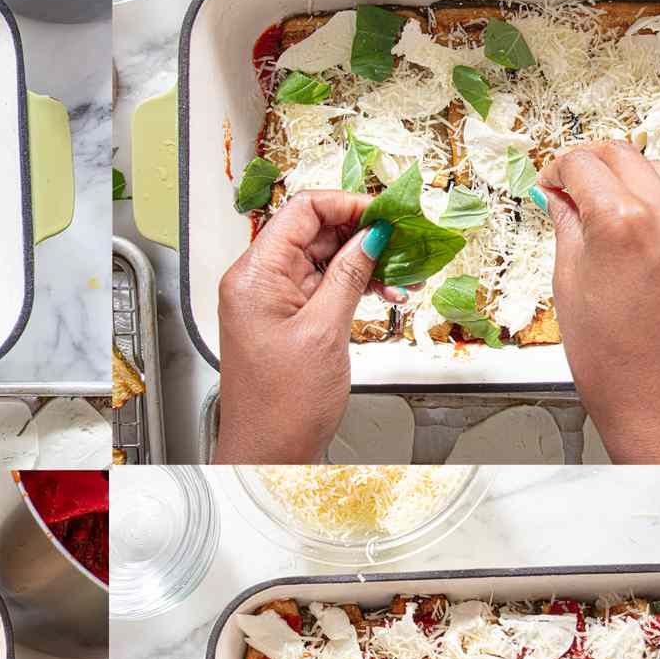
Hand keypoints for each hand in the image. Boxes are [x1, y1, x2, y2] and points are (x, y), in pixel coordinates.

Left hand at [214, 190, 399, 463]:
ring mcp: (271, 301)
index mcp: (254, 275)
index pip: (300, 211)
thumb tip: (371, 235)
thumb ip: (348, 275)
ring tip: (403, 275)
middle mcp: (257, 281)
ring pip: (322, 259)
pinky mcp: (286, 320)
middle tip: (405, 240)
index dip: (346, 204)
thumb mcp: (325, 331)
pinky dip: (353, 285)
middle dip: (361, 232)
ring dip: (364, 262)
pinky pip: (322, 287)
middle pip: (313, 232)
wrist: (268, 454)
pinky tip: (384, 292)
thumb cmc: (282, 406)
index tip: (386, 212)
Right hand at [538, 141, 659, 464]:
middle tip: (567, 185)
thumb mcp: (568, 284)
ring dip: (625, 175)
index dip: (556, 169)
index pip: (583, 163)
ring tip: (601, 203)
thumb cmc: (608, 356)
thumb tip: (559, 199)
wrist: (658, 396)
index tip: (547, 185)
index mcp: (620, 221)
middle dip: (589, 162)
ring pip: (658, 171)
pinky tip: (634, 229)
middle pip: (622, 155)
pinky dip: (654, 202)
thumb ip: (567, 228)